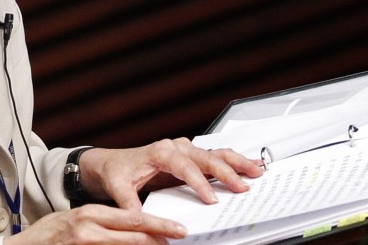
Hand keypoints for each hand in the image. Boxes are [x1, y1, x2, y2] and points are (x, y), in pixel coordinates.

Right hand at [7, 203, 186, 243]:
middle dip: (159, 240)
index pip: (133, 219)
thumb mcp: (77, 219)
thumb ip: (103, 222)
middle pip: (134, 236)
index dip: (158, 225)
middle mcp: (89, 229)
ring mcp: (84, 244)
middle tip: (178, 239)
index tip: (178, 229)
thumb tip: (134, 228)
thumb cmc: (50, 234)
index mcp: (91, 214)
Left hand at [77, 139, 263, 209]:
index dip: (199, 183)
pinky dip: (234, 161)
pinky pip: (216, 156)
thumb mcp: (119, 189)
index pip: (185, 166)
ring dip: (237, 162)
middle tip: (243, 187)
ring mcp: (185, 150)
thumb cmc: (117, 172)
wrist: (111, 163)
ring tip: (256, 172)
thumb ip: (131, 205)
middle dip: (227, 172)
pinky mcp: (190, 157)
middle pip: (206, 157)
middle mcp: (176, 147)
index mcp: (160, 151)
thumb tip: (142, 221)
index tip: (211, 200)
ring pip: (216, 153)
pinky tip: (251, 164)